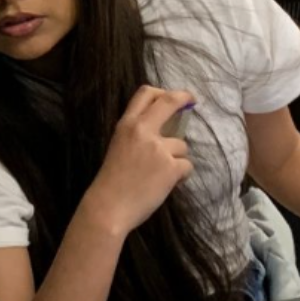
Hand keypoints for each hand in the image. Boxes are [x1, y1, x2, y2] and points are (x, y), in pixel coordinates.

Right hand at [81, 87, 195, 236]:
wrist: (108, 208)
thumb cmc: (111, 182)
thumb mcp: (118, 148)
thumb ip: (137, 136)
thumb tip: (161, 133)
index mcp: (126, 125)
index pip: (145, 94)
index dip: (163, 92)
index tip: (173, 96)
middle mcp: (143, 131)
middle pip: (169, 102)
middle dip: (183, 97)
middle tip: (191, 100)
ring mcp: (158, 148)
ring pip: (182, 145)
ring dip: (177, 158)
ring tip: (161, 175)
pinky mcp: (171, 167)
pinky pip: (186, 166)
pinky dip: (180, 176)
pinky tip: (167, 185)